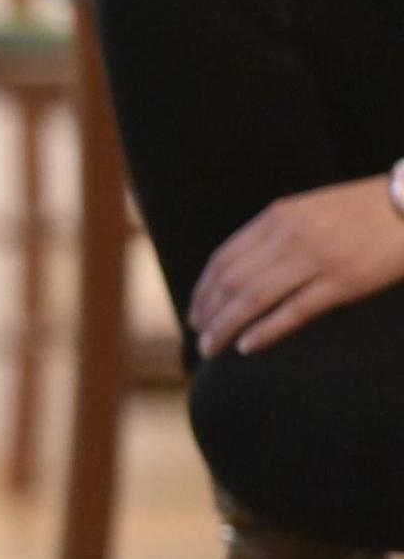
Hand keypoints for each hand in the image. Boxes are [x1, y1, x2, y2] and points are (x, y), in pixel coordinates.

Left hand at [188, 173, 403, 357]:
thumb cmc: (363, 211)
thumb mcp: (310, 210)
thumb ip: (277, 233)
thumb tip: (242, 267)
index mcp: (279, 217)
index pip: (223, 259)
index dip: (203, 291)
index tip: (194, 313)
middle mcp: (291, 237)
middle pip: (231, 283)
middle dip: (208, 314)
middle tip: (198, 338)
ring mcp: (317, 259)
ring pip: (253, 300)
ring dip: (225, 328)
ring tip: (211, 348)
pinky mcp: (344, 282)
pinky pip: (292, 312)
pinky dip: (264, 331)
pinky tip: (246, 347)